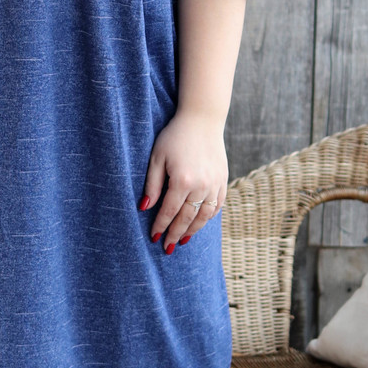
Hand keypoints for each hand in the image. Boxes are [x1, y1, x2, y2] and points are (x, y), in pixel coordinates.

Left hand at [139, 108, 228, 252]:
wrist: (202, 120)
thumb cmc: (174, 137)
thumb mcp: (157, 158)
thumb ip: (152, 185)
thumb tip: (144, 209)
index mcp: (182, 180)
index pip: (169, 211)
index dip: (161, 226)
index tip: (154, 237)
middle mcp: (201, 186)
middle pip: (187, 218)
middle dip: (175, 234)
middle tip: (167, 247)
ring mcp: (215, 184)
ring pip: (203, 216)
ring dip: (192, 230)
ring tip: (182, 240)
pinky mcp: (223, 181)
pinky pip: (216, 206)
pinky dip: (207, 217)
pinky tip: (199, 223)